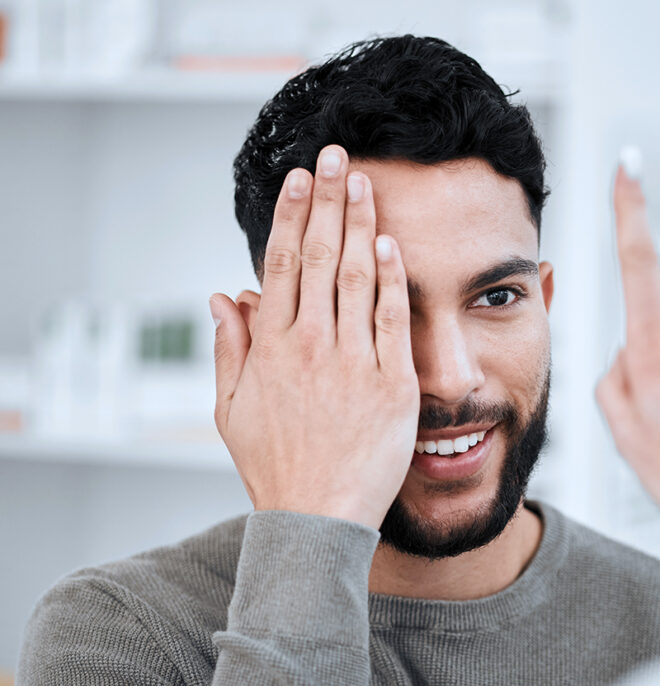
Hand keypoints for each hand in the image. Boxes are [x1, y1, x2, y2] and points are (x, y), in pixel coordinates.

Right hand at [209, 146, 419, 528]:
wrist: (317, 517)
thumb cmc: (274, 466)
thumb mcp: (231, 410)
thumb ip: (231, 347)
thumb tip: (225, 293)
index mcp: (272, 347)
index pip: (284, 262)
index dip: (294, 215)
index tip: (301, 178)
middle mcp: (312, 345)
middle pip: (323, 256)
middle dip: (329, 199)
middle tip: (338, 154)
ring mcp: (355, 362)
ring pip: (359, 277)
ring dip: (362, 223)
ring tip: (365, 182)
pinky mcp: (393, 384)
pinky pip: (394, 320)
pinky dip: (393, 278)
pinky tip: (392, 243)